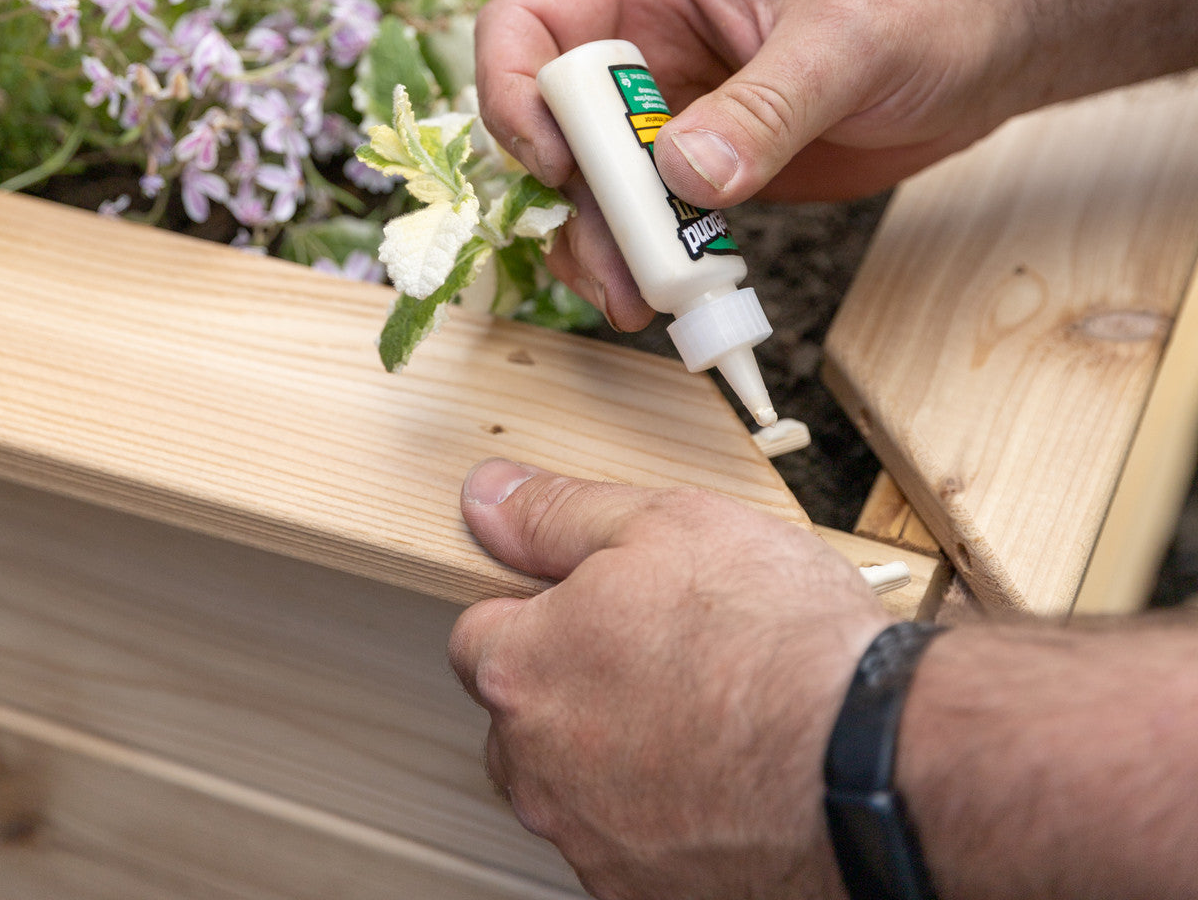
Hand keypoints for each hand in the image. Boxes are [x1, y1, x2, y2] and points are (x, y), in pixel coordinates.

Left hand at [449, 459, 891, 899]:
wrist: (873, 757)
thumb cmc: (773, 636)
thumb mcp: (662, 523)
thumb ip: (557, 514)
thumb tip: (487, 494)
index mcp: (525, 670)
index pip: (480, 635)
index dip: (539, 609)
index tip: (597, 602)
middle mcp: (538, 769)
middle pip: (522, 716)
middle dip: (570, 683)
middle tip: (658, 651)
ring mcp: (592, 842)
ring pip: (574, 782)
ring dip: (616, 749)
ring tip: (705, 708)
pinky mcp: (648, 896)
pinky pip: (630, 840)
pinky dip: (663, 808)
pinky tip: (725, 770)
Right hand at [475, 0, 1034, 327]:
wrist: (992, 40)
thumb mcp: (847, 38)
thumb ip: (765, 105)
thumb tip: (685, 176)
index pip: (529, 21)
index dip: (514, 91)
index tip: (557, 163)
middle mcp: (645, 43)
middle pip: (550, 124)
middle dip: (563, 199)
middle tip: (612, 265)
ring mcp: (672, 109)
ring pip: (591, 185)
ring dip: (600, 245)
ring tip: (638, 300)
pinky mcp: (706, 167)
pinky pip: (649, 218)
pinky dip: (647, 261)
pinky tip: (670, 295)